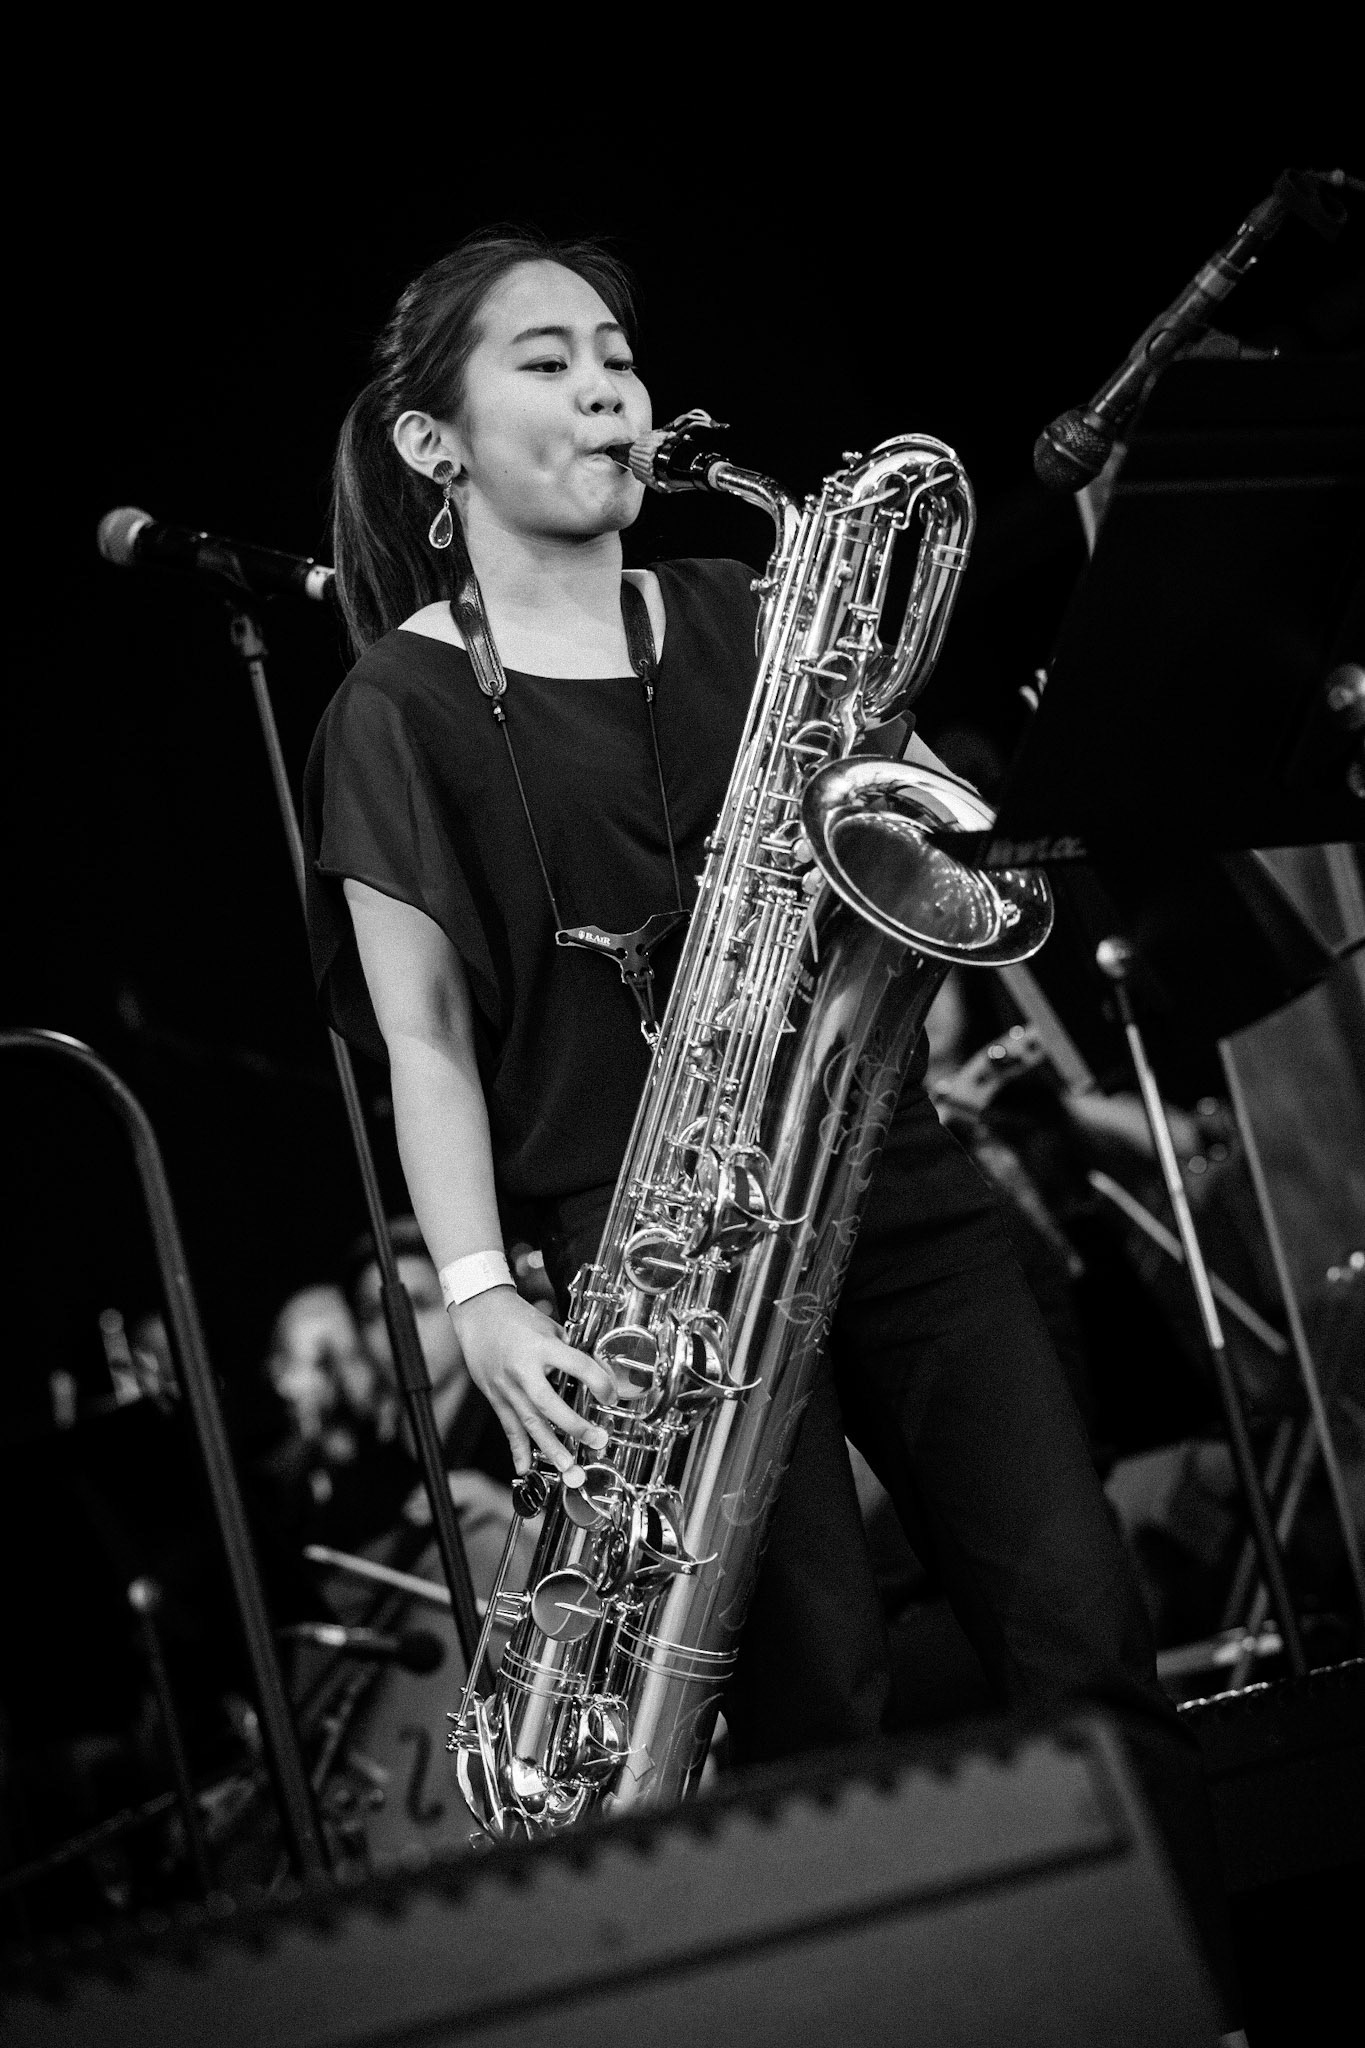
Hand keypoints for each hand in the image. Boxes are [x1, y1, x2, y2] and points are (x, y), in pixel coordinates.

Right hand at [449, 1288, 616, 1479]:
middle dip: (574, 1426)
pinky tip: (524, 1467)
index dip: (599, 1382)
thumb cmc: (515, 1316)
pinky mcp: (494, 1396)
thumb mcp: (548, 1326)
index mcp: (541, 1346)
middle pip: (549, 1404)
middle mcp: (523, 1369)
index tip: (611, 1396)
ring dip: (549, 1447)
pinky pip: (507, 1426)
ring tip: (567, 1467)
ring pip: (528, 1422)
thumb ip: (565, 1351)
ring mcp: (506, 1386)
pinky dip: (516, 1448)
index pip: (577, 1366)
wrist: (477, 1311)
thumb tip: (588, 1373)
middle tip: (595, 1440)